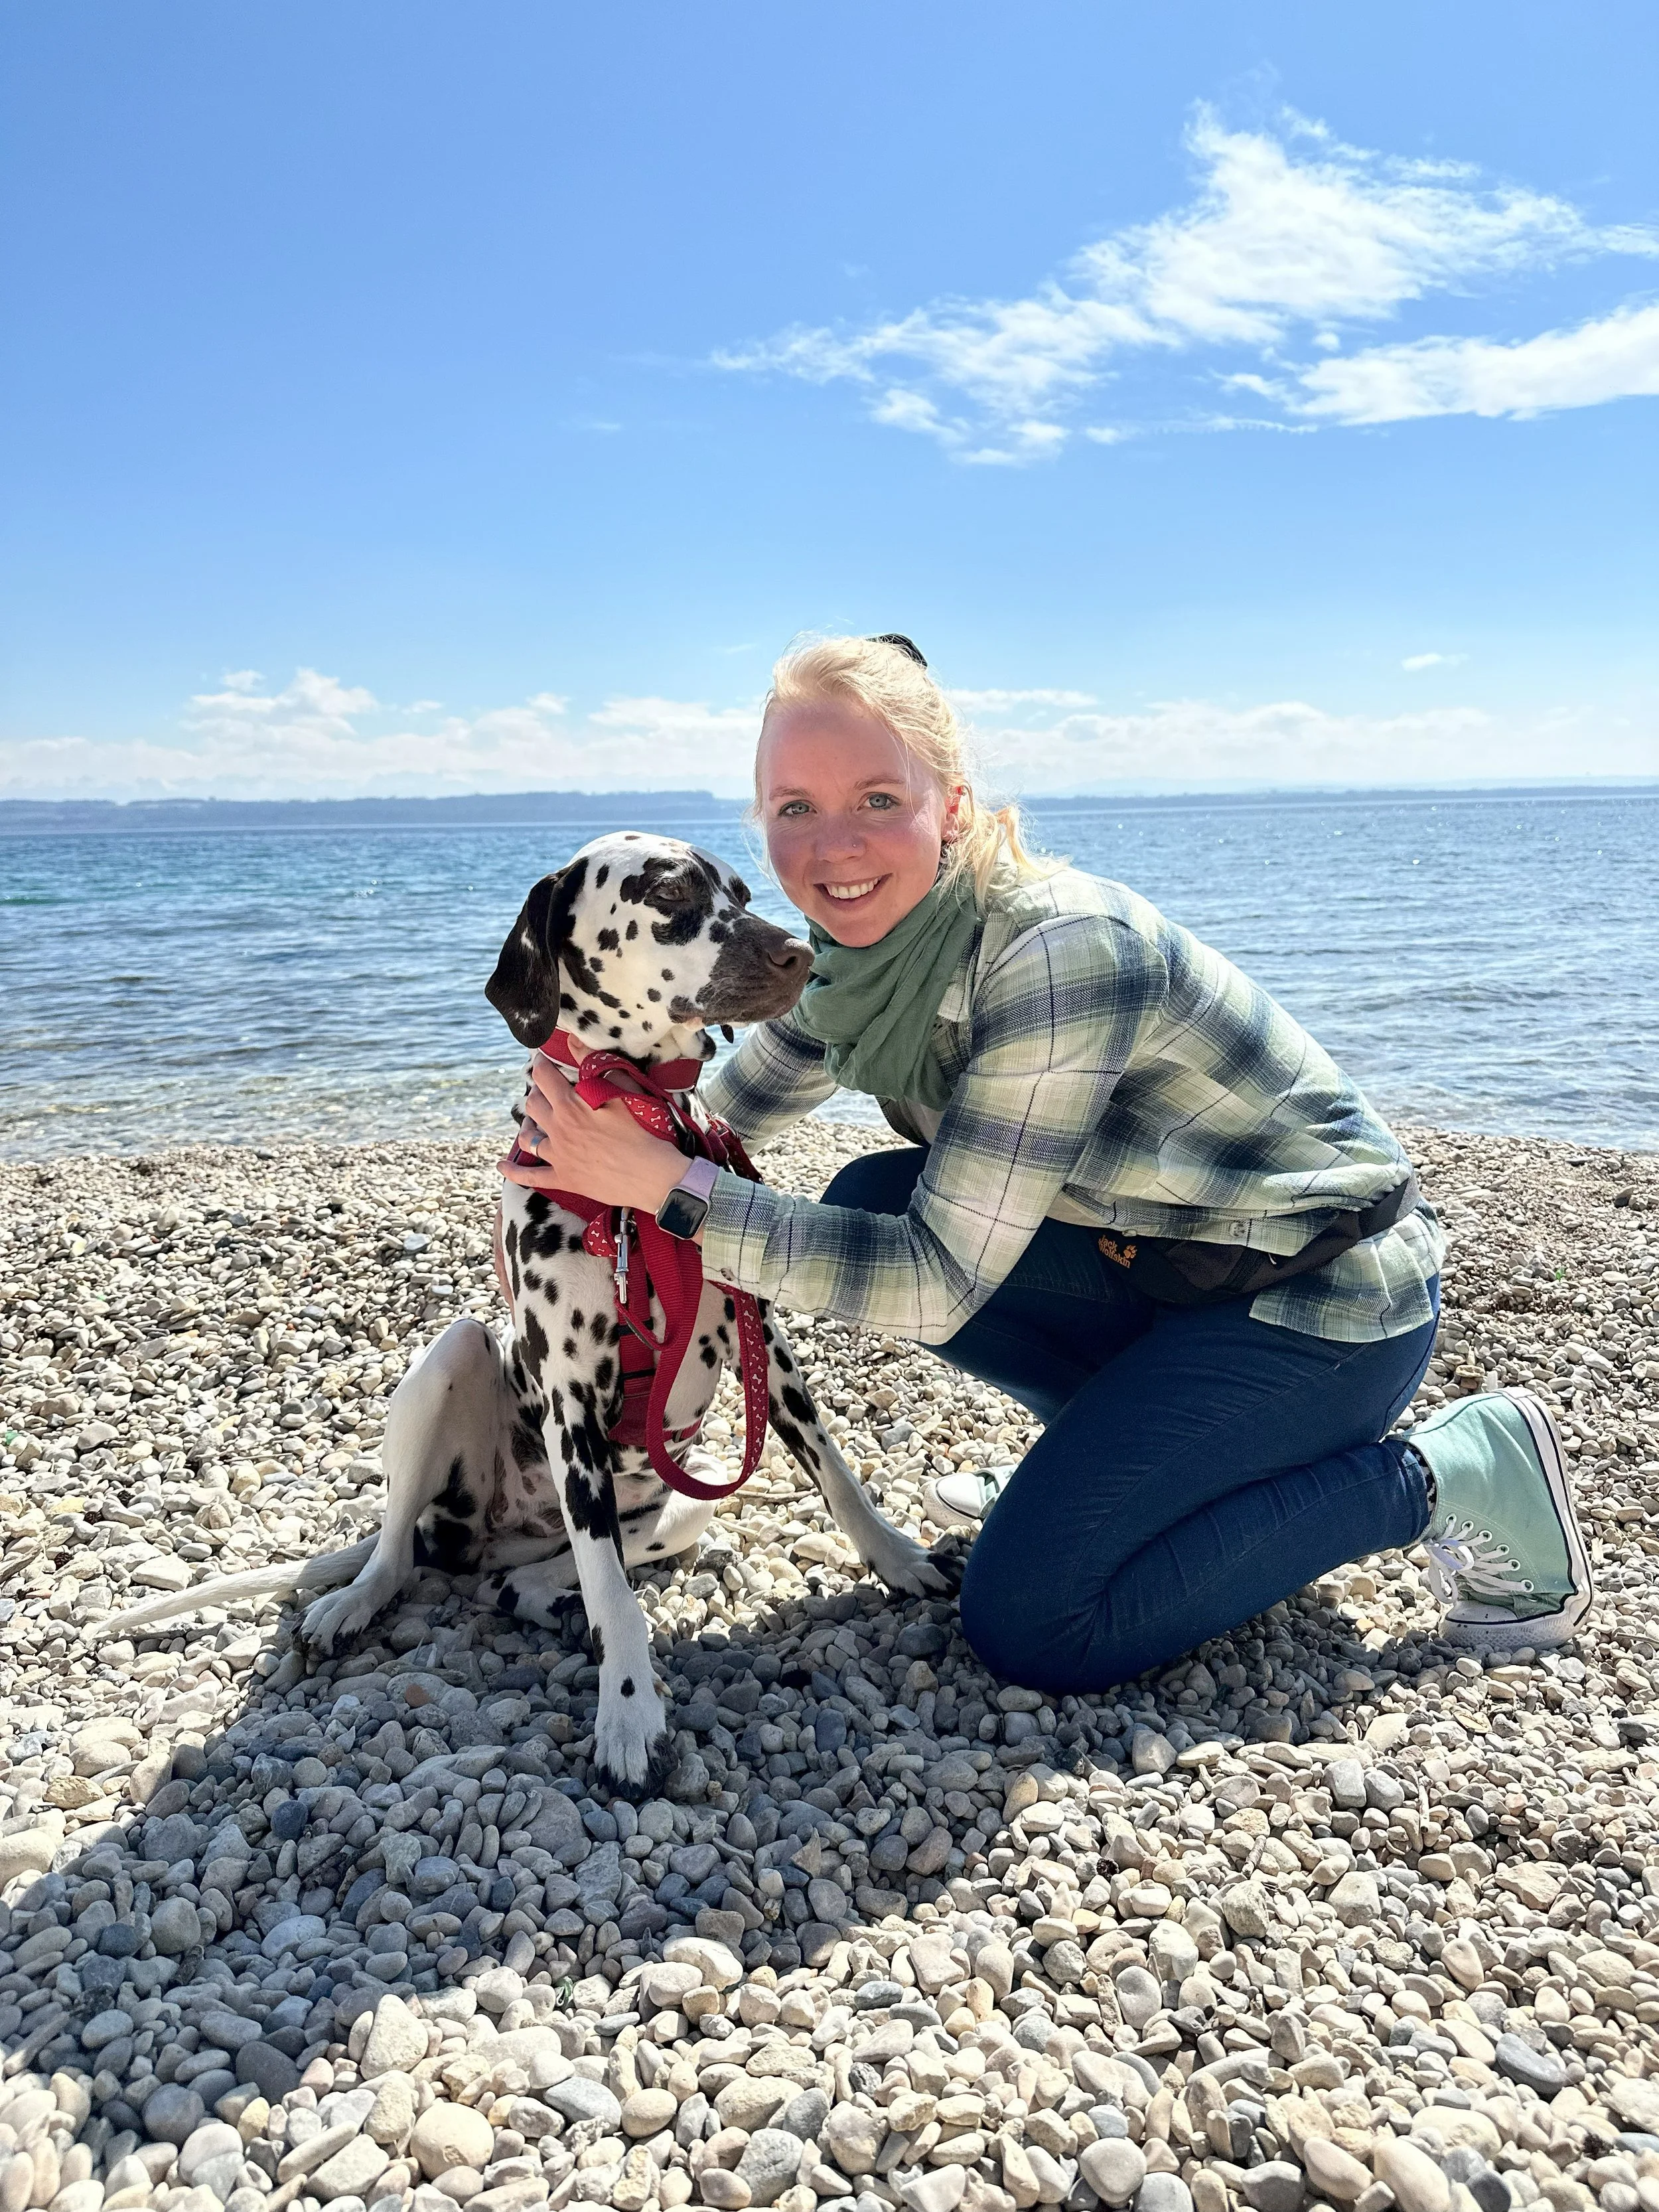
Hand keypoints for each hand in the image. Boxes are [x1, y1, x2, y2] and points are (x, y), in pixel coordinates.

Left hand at [499, 1046, 686, 1214]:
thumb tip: (574, 1041)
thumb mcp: (625, 1089)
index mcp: (571, 1105)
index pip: (544, 1077)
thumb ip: (597, 1064)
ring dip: (528, 1124)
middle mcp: (558, 1129)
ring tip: (534, 1118)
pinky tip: (502, 1166)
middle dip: (537, 1093)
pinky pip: (530, 1176)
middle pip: (533, 1105)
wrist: (654, 1175)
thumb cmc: (645, 1130)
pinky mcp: (564, 1179)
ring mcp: (558, 1156)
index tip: (542, 1059)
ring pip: (528, 1137)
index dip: (541, 1064)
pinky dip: (513, 1171)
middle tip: (547, 1089)